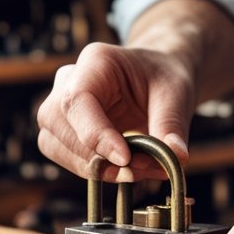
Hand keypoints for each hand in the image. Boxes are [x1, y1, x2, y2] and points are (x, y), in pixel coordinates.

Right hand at [36, 42, 194, 180]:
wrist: (157, 80)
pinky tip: (130, 170)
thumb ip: (172, 124)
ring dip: (97, 168)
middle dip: (98, 156)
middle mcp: (68, 81)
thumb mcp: (177, 93)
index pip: (77, 100)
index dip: (96, 135)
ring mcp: (60, 107)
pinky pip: (67, 158)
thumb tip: (177, 156)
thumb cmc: (163, 77)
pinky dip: (98, 172)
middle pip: (58, 125)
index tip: (125, 159)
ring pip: (56, 147)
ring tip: (141, 168)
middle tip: (143, 167)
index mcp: (95, 61)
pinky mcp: (62, 132)